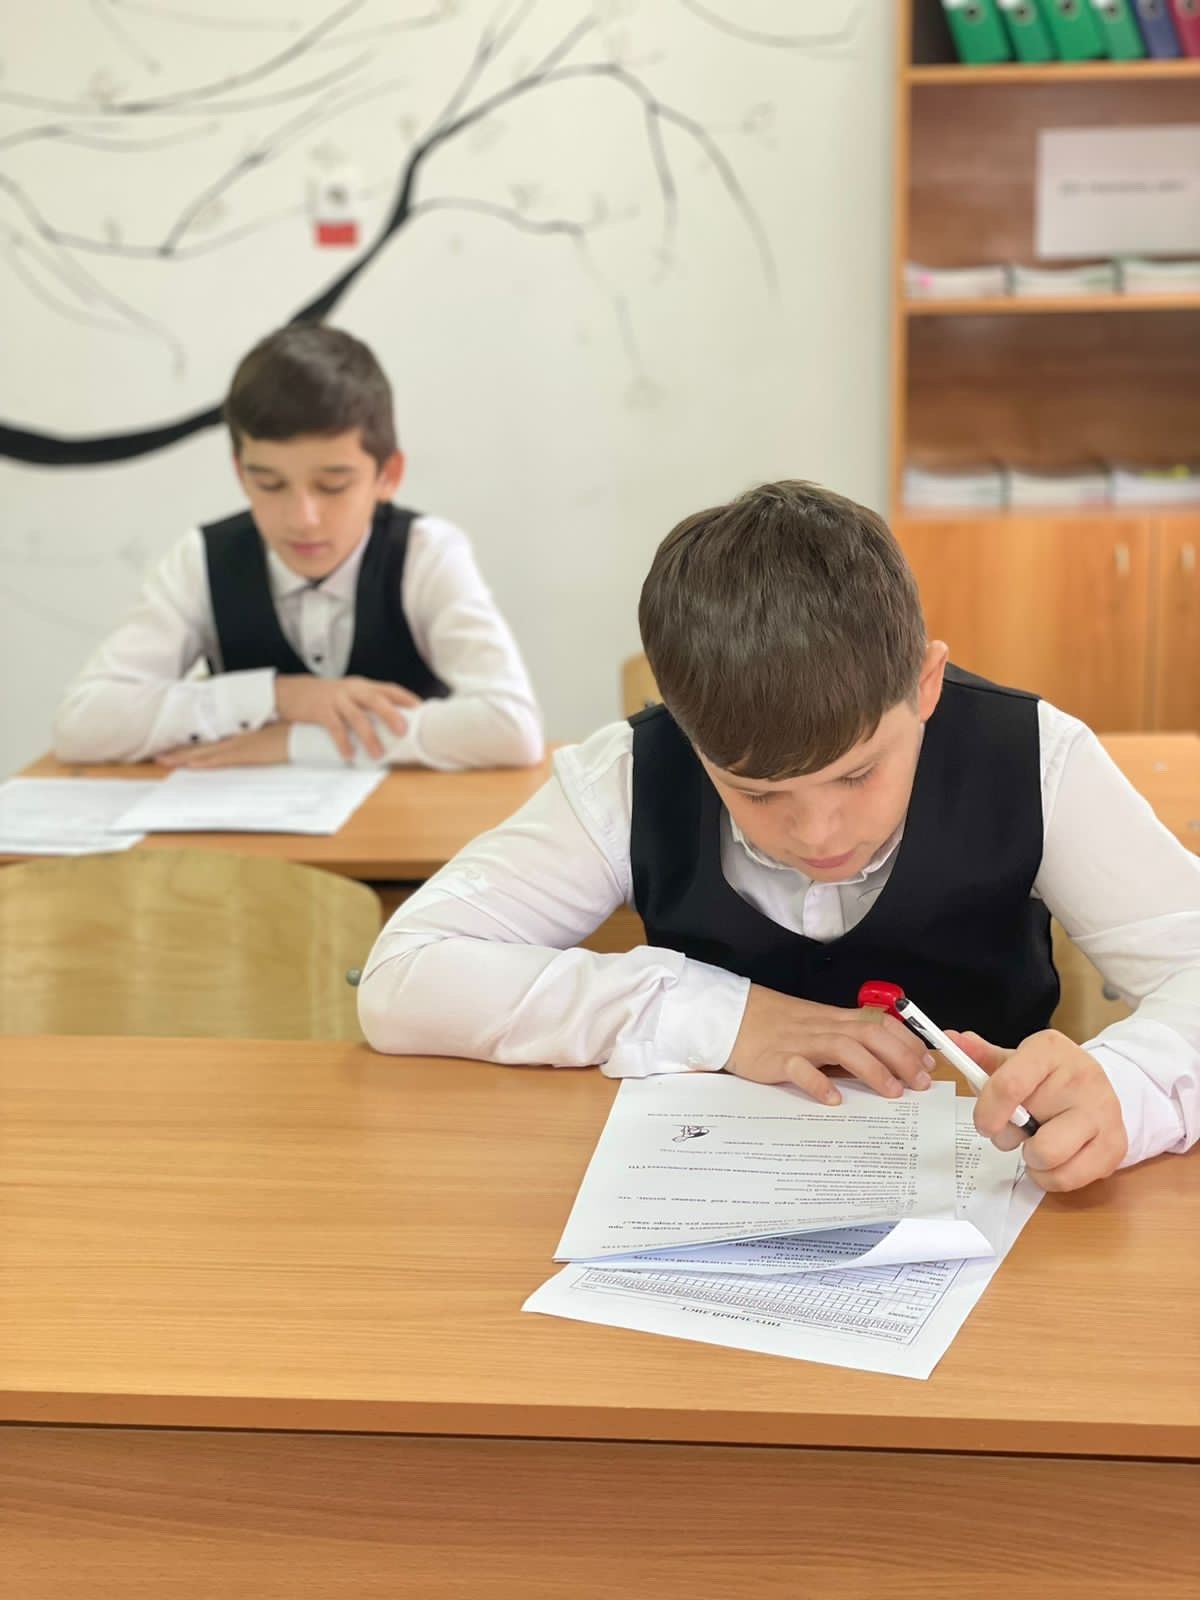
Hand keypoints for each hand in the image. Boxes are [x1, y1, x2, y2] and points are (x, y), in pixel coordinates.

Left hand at [157, 724, 288, 767]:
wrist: (307, 730)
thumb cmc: (293, 732)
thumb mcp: (272, 734)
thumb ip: (258, 738)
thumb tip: (250, 743)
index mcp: (242, 735)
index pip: (211, 742)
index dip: (191, 746)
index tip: (175, 750)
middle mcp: (237, 738)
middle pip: (203, 746)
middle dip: (180, 752)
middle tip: (159, 757)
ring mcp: (242, 745)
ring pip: (207, 752)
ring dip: (185, 757)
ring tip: (165, 761)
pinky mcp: (249, 754)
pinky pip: (223, 759)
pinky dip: (206, 761)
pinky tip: (192, 764)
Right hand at [274, 675, 420, 760]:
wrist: (291, 691)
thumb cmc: (326, 697)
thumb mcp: (349, 694)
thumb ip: (367, 705)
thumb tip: (392, 726)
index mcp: (362, 685)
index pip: (389, 688)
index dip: (406, 698)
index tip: (421, 710)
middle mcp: (352, 689)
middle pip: (376, 700)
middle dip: (391, 715)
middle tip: (403, 731)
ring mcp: (336, 698)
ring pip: (356, 717)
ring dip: (369, 737)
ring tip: (378, 754)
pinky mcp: (320, 710)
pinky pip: (335, 727)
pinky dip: (343, 742)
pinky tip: (349, 755)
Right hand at [725, 984, 935, 1103]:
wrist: (733, 1017)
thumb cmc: (777, 1026)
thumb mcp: (816, 1026)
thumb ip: (846, 1039)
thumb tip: (885, 1061)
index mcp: (835, 1018)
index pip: (880, 1022)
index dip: (907, 1041)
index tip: (927, 1063)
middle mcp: (823, 1027)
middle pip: (870, 1033)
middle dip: (901, 1056)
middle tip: (919, 1083)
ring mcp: (800, 1042)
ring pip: (843, 1047)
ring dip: (872, 1069)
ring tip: (891, 1092)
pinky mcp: (777, 1058)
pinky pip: (800, 1069)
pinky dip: (818, 1083)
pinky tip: (832, 1100)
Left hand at [947, 1028, 1127, 1191]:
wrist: (1098, 1088)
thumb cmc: (1047, 1078)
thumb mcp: (1015, 1061)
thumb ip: (980, 1055)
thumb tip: (950, 1039)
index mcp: (1049, 1051)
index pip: (1009, 1085)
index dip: (988, 1111)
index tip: (983, 1124)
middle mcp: (1081, 1077)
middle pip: (1025, 1125)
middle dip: (1008, 1137)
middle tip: (1017, 1130)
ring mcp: (1103, 1111)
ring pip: (1047, 1155)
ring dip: (1031, 1159)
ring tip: (1035, 1144)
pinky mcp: (1115, 1144)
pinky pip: (1068, 1178)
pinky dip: (1050, 1177)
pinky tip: (1053, 1160)